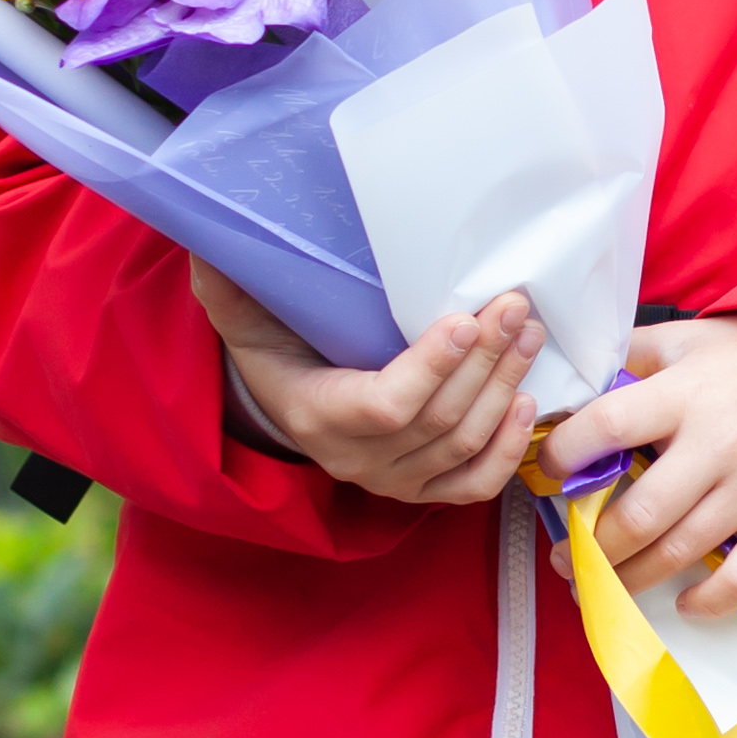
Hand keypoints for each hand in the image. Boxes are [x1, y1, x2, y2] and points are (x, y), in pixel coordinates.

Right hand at [192, 262, 543, 508]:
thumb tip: (209, 246)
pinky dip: (506, 449)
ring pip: (462, 442)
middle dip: (484, 360)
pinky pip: (473, 486)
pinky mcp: (420, 490)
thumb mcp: (243, 318)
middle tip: (512, 307)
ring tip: (527, 333)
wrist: (281, 405)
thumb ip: (229, 288)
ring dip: (504, 386)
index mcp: (317, 414)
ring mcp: (392, 480)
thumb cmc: (272, 349)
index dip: (429, 368)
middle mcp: (356, 458)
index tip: (462, 321)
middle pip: (437, 418)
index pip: (385, 404)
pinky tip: (526, 399)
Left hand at [554, 314, 736, 618]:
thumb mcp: (691, 339)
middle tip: (565, 558)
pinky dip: (708, 600)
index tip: (547, 469)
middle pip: (640, 513)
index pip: (608, 427)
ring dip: (630, 579)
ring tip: (600, 586)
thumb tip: (572, 374)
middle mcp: (719, 445)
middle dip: (591, 546)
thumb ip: (632, 353)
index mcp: (686, 395)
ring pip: (680, 552)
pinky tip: (681, 600)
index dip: (565, 454)